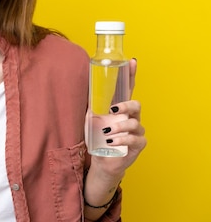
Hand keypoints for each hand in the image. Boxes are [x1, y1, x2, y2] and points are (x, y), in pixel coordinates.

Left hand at [91, 58, 146, 177]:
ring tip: (106, 133)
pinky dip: (121, 140)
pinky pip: (134, 139)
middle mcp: (132, 117)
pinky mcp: (138, 145)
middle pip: (137, 105)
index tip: (132, 61)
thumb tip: (83, 92)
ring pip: (135, 123)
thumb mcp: (92, 120)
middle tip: (113, 110)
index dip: (131, 75)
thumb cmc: (98, 138)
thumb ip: (91, 106)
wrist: (102, 160)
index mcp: (121, 109)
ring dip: (119, 127)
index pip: (128, 89)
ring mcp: (137, 131)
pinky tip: (111, 142)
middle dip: (126, 106)